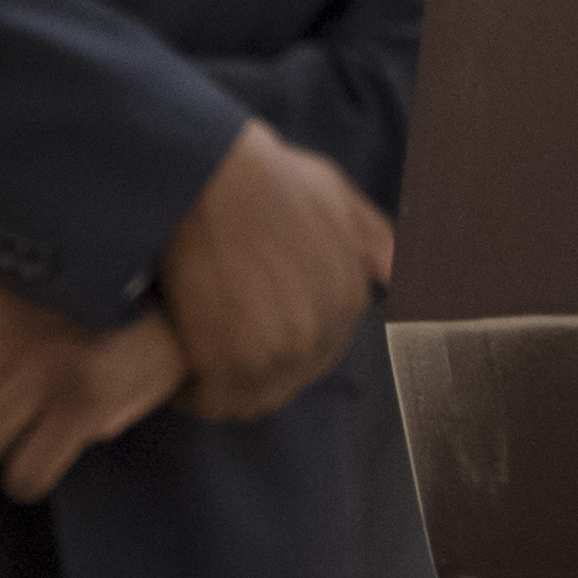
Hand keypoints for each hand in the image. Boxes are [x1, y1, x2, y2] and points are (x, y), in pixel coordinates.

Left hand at [0, 272, 187, 500]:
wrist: (185, 296)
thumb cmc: (80, 291)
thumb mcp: (3, 282)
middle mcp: (14, 322)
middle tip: (7, 390)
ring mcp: (51, 366)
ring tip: (27, 415)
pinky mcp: (87, 406)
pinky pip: (24, 475)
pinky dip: (31, 472)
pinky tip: (50, 443)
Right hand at [154, 119, 390, 420]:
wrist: (213, 176)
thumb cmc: (269, 178)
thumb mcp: (337, 195)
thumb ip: (371, 240)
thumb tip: (397, 276)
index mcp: (351, 297)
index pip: (322, 348)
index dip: (283, 341)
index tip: (251, 328)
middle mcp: (325, 331)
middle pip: (290, 377)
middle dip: (258, 367)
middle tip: (219, 346)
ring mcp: (280, 352)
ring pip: (253, 397)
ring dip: (226, 386)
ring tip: (195, 362)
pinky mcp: (232, 365)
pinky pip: (214, 401)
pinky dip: (195, 393)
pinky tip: (181, 371)